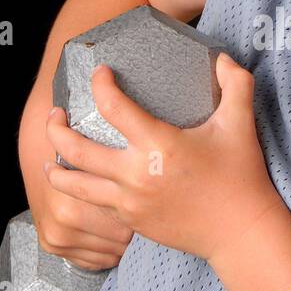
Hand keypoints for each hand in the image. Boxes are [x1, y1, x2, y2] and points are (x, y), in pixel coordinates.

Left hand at [42, 52, 281, 266]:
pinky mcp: (131, 222)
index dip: (101, 84)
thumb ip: (235, 84)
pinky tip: (79, 184)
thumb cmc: (241, 176)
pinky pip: (94, 206)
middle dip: (56, 129)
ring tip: (50, 159)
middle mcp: (136, 174)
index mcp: (159, 145)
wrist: (241, 232)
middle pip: (77, 149)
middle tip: (55, 114)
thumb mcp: (240, 124)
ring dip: (56, 170)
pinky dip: (81, 193)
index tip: (100, 73)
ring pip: (75, 186)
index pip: (113, 106)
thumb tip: (223, 59)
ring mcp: (130, 202)